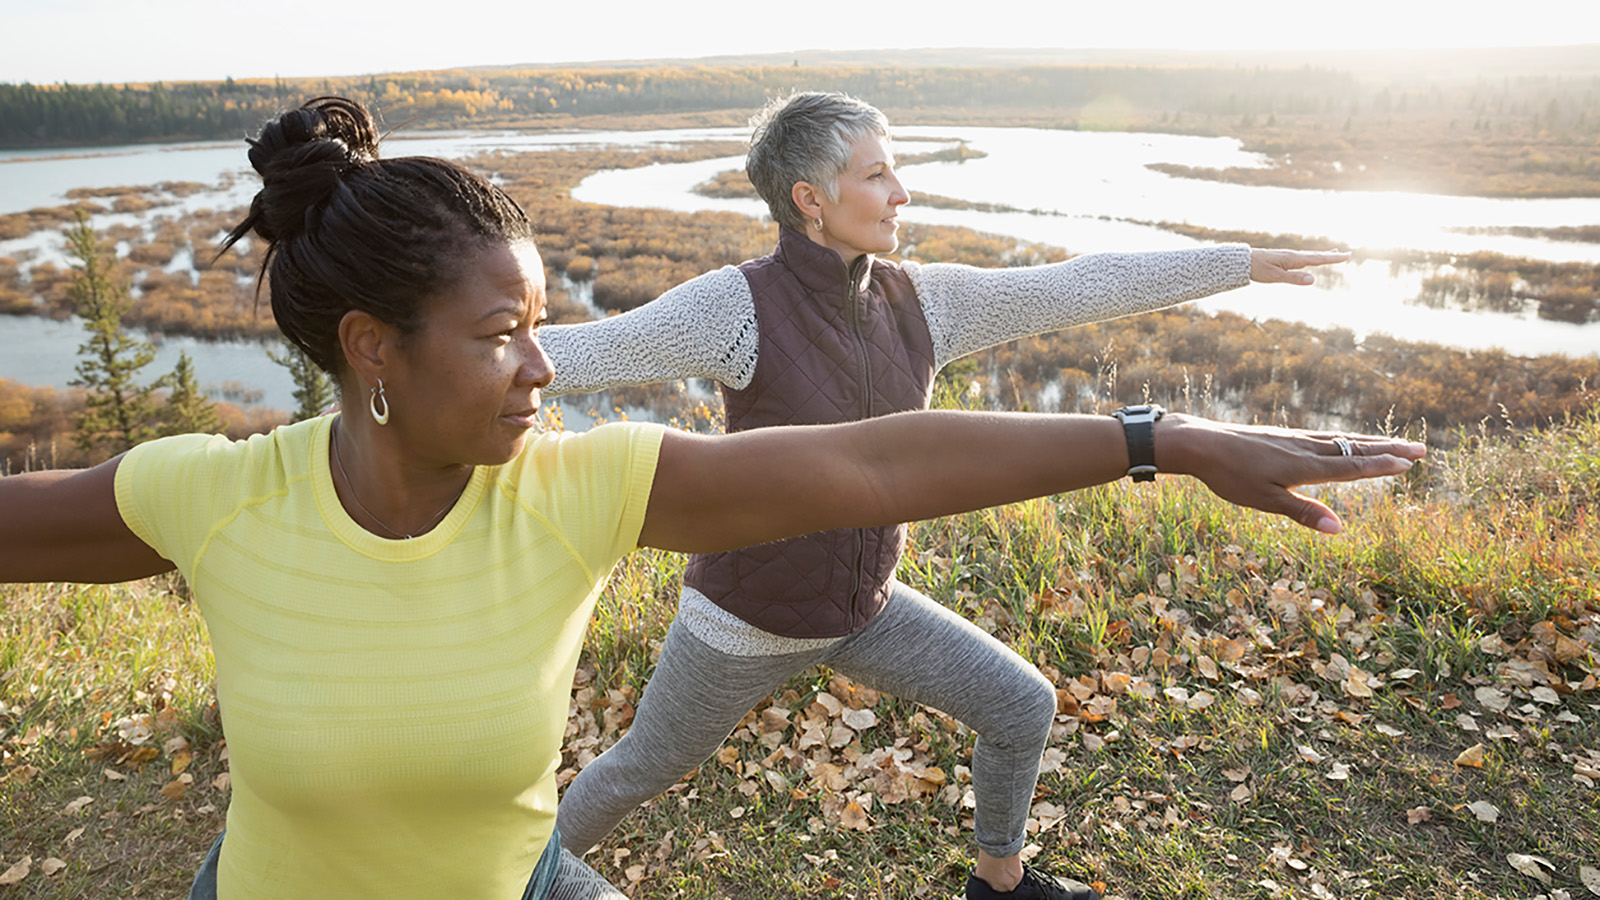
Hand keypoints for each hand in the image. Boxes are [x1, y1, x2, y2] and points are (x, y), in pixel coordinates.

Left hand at [1156, 414, 1424, 533]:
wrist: (1200, 443)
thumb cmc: (1229, 476)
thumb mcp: (1264, 500)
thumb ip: (1303, 513)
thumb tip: (1340, 528)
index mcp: (1304, 466)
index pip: (1351, 467)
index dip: (1381, 466)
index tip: (1409, 464)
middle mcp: (1305, 448)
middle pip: (1354, 448)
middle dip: (1388, 450)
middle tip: (1421, 449)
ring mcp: (1295, 439)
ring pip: (1341, 440)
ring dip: (1372, 442)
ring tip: (1396, 443)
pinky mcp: (1283, 436)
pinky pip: (1324, 436)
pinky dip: (1346, 438)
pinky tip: (1347, 441)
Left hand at [1249, 248, 1350, 285]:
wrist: (1243, 261)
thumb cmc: (1258, 269)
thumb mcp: (1275, 277)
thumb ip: (1294, 278)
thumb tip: (1313, 279)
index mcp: (1294, 259)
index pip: (1318, 259)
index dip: (1333, 259)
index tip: (1347, 256)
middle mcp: (1293, 255)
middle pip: (1316, 255)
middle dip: (1331, 256)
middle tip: (1346, 254)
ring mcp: (1289, 256)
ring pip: (1310, 256)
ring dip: (1323, 255)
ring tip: (1334, 254)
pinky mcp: (1283, 259)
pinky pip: (1303, 257)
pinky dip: (1312, 256)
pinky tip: (1311, 258)